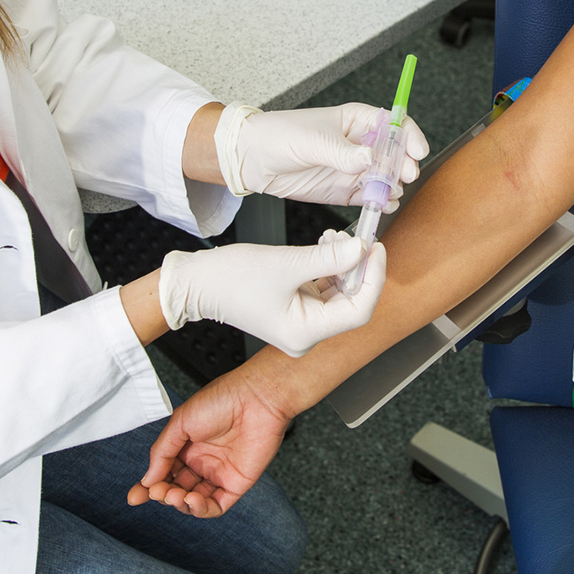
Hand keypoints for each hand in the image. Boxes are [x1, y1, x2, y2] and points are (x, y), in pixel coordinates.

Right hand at [127, 362, 295, 515]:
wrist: (256, 397)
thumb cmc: (222, 400)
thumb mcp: (180, 423)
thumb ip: (161, 453)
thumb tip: (147, 479)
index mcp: (187, 446)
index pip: (164, 473)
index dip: (149, 486)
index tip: (135, 496)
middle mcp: (202, 462)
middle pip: (176, 489)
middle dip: (163, 494)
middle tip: (158, 491)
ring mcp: (219, 474)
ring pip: (194, 501)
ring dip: (180, 503)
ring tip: (174, 495)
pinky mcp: (236, 484)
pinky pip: (216, 506)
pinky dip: (201, 509)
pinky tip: (191, 499)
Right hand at [158, 229, 386, 355]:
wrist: (197, 283)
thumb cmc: (231, 278)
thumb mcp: (287, 262)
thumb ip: (329, 258)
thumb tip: (361, 249)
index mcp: (305, 333)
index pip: (358, 311)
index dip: (373, 278)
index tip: (375, 249)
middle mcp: (306, 335)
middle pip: (350, 302)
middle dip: (357, 268)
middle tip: (360, 238)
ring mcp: (301, 323)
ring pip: (337, 293)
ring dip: (342, 264)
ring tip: (334, 238)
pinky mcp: (295, 310)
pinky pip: (322, 289)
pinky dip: (327, 267)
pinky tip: (325, 246)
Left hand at [214, 103, 428, 206]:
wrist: (252, 158)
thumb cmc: (279, 135)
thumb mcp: (311, 140)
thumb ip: (341, 152)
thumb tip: (367, 159)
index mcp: (357, 120)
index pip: (394, 124)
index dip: (409, 136)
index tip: (416, 151)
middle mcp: (360, 144)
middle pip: (396, 155)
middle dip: (403, 166)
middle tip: (403, 177)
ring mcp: (354, 169)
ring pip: (387, 179)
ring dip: (392, 187)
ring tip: (388, 194)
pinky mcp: (345, 190)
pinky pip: (371, 197)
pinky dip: (380, 202)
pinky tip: (381, 205)